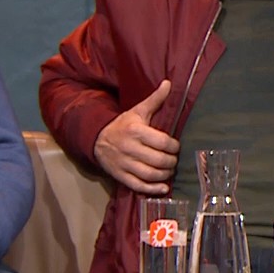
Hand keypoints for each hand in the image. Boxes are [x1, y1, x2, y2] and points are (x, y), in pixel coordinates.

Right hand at [93, 80, 179, 194]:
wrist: (97, 138)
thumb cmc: (123, 125)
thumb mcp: (138, 110)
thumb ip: (155, 99)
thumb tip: (168, 83)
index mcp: (136, 131)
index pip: (162, 142)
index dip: (174, 147)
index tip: (176, 147)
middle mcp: (129, 148)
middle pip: (158, 160)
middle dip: (171, 162)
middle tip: (175, 160)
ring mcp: (124, 164)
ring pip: (149, 174)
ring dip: (164, 175)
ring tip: (170, 171)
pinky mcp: (120, 176)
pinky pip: (138, 185)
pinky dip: (153, 189)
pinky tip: (164, 188)